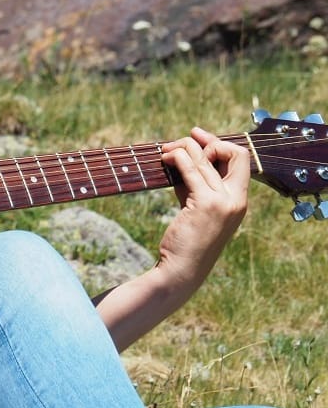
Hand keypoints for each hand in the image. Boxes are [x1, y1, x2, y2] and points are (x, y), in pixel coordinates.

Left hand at [157, 127, 248, 288]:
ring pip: (205, 157)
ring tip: (164, 151)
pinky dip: (177, 157)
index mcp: (239, 200)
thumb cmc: (186, 238)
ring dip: (182, 147)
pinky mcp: (205, 204)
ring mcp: (224, 202)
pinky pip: (191, 168)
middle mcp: (237, 199)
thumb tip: (182, 155)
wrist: (181, 269)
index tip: (198, 139)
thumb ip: (195, 182)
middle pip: (232, 152)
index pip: (242, 159)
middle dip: (206, 140)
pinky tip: (165, 159)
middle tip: (181, 141)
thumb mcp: (195, 205)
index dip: (221, 144)